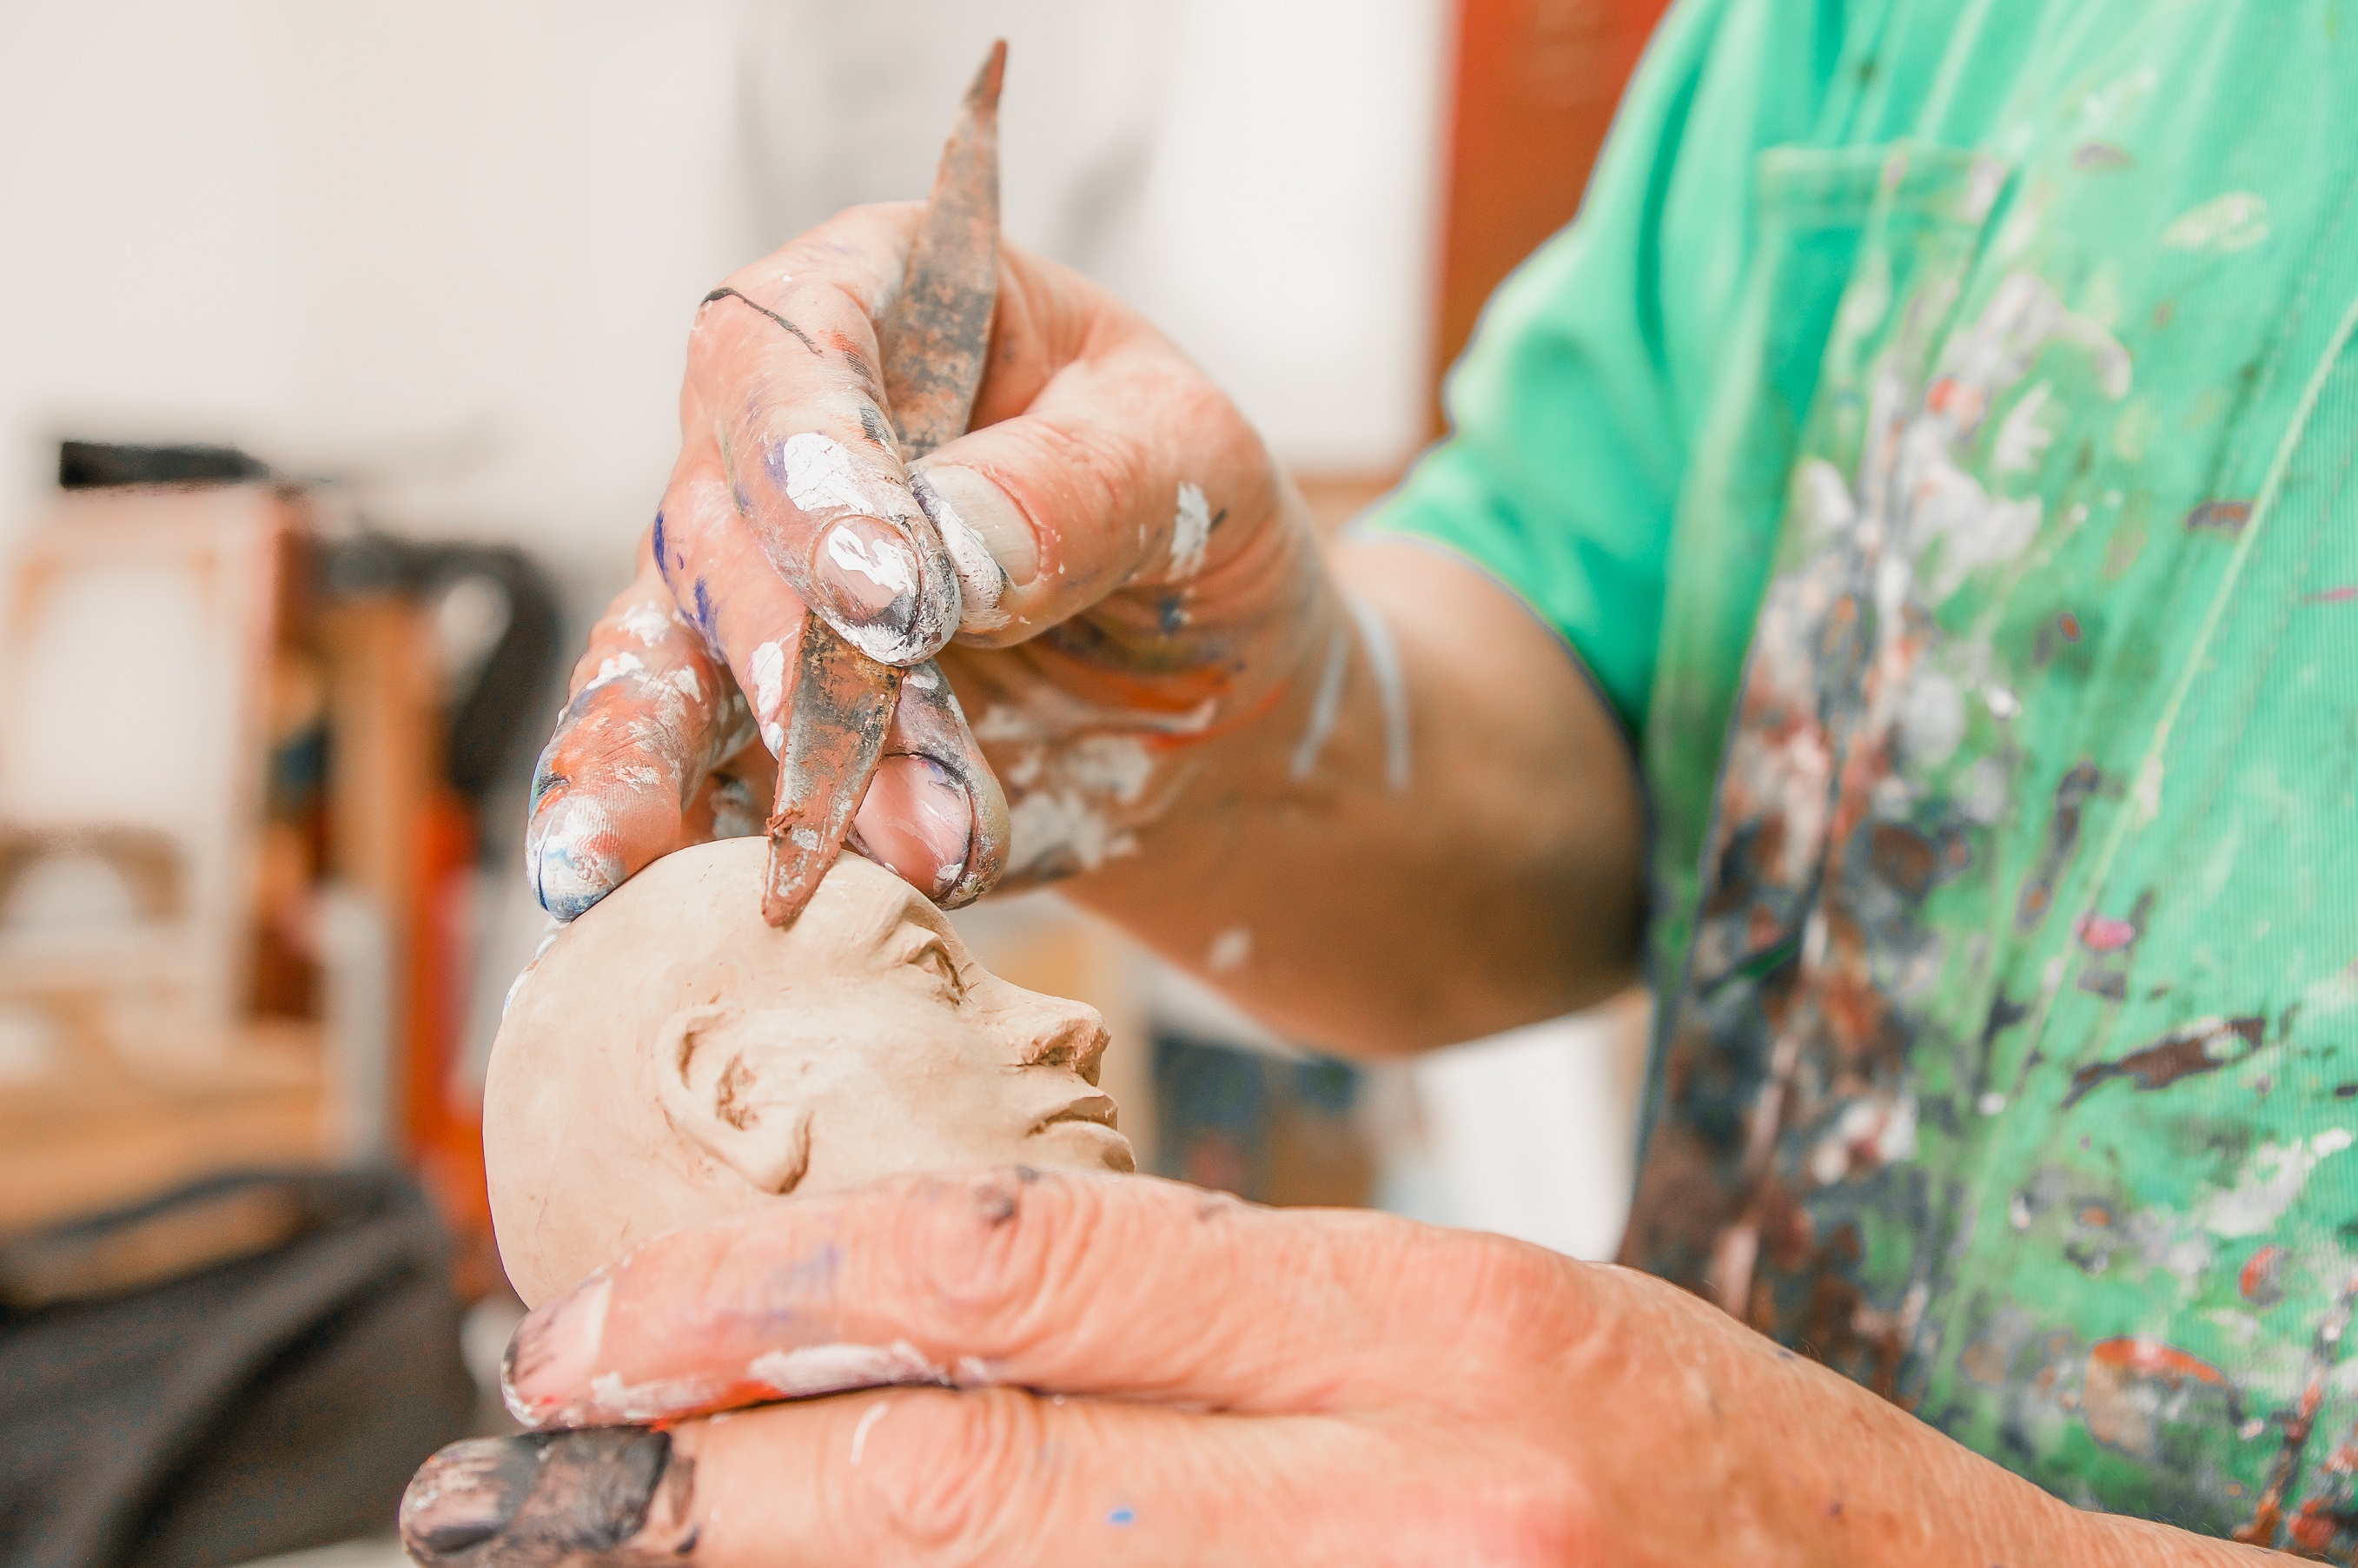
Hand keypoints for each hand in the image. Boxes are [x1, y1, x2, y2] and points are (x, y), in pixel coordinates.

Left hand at [399, 1171, 2249, 1565]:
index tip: (620, 1309)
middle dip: (713, 1469)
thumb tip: (963, 1311)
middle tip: (554, 1444)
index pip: (1025, 1277)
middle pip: (963, 1472)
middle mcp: (1409, 1498)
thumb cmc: (1732, 1473)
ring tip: (649, 1532)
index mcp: (1443, 1326)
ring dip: (788, 1565)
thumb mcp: (1499, 1320)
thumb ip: (1240, 1314)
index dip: (778, 1288)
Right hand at [526, 202, 1325, 919]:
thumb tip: (947, 552)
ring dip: (648, 771)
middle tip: (851, 767)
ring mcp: (756, 592)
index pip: (790, 342)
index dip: (810, 461)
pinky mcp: (754, 731)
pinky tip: (645, 913)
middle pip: (712, 518)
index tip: (883, 594)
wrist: (1219, 707)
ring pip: (654, 663)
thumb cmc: (1207, 536)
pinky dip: (670, 849)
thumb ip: (1081, 490)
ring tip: (645, 870)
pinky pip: (683, 785)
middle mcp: (788, 443)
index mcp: (890, 310)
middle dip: (780, 654)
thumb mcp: (1196, 471)